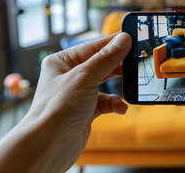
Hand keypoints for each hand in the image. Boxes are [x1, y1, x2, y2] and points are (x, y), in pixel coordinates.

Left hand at [0, 33, 131, 172]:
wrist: (50, 145)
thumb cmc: (57, 108)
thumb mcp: (86, 76)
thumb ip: (107, 58)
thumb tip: (123, 39)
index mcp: (62, 61)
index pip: (92, 46)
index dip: (113, 43)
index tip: (131, 39)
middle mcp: (69, 76)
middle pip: (100, 64)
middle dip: (118, 66)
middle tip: (135, 62)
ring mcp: (77, 94)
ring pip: (105, 83)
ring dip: (118, 87)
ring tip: (131, 85)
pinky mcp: (85, 110)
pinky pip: (105, 102)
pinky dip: (114, 104)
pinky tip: (120, 107)